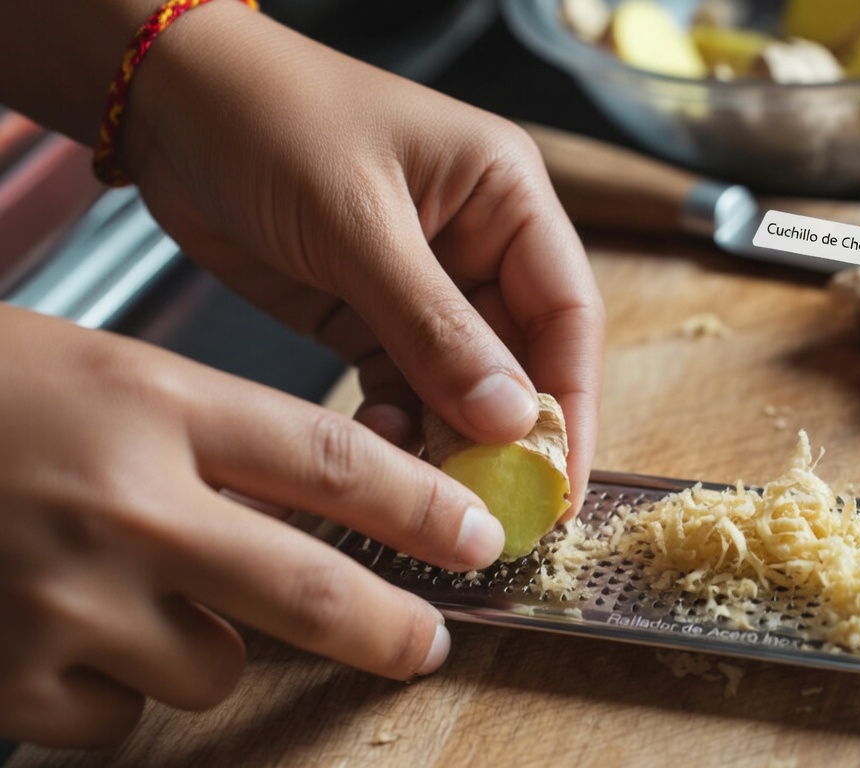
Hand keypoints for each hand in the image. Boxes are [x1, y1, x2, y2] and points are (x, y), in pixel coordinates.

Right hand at [0, 306, 503, 747]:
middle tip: (424, 644)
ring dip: (201, 645)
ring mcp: (62, 597)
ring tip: (129, 591)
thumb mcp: (109, 377)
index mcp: (154, 404)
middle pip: (305, 588)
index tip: (479, 539)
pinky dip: (110, 688)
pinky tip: (58, 630)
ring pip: (210, 668)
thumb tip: (330, 516)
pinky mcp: (12, 676)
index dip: (421, 507)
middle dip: (387, 627)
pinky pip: (117, 716)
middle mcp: (121, 503)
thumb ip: (213, 443)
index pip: (329, 461)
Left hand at [120, 2, 604, 513]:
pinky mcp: (367, 314)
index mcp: (506, 197)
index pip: (567, 312)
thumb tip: (512, 421)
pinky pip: (402, 386)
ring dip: (451, 439)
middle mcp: (479, 243)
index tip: (563, 482)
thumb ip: (435, 327)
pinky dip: (397, 425)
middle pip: (522, 357)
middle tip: (500, 512)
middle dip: (511, 436)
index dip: (573, 402)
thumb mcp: (359, 224)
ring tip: (429, 492)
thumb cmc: (270, 122)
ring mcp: (424, 284)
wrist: (163, 100)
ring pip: (462, 384)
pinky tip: (380, 450)